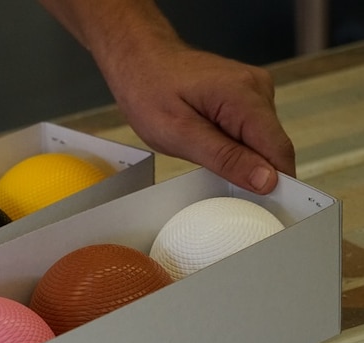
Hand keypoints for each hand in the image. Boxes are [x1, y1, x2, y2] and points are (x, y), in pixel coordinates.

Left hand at [102, 42, 295, 193]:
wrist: (140, 60)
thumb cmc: (149, 92)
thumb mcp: (180, 135)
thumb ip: (226, 158)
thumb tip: (267, 180)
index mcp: (244, 97)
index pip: (278, 150)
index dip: (276, 182)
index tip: (262, 207)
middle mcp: (258, 89)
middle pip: (272, 147)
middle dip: (252, 171)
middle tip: (216, 181)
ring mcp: (254, 89)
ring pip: (261, 140)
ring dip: (240, 156)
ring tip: (202, 151)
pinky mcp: (246, 94)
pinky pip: (250, 130)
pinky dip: (234, 143)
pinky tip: (207, 140)